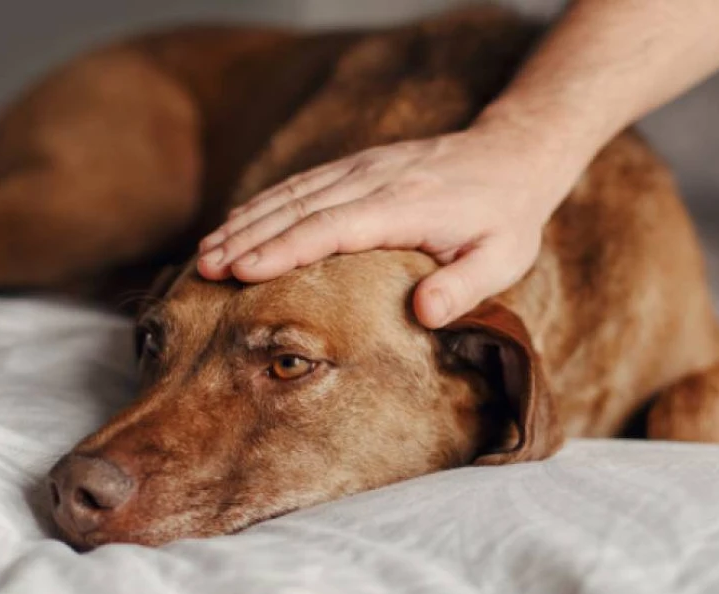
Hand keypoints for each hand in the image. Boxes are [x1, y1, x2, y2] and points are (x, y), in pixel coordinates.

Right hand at [196, 125, 563, 328]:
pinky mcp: (357, 165)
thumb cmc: (506, 218)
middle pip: (299, 208)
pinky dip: (265, 204)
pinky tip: (237, 224)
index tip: (243, 272)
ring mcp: (362, 168)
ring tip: (206, 253)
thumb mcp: (502, 259)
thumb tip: (424, 314)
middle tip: (205, 269)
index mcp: (405, 206)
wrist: (512, 155)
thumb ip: (464, 288)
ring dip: (246, 221)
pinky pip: (302, 184)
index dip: (284, 249)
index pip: (332, 227)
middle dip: (248, 238)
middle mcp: (374, 180)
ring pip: (292, 193)